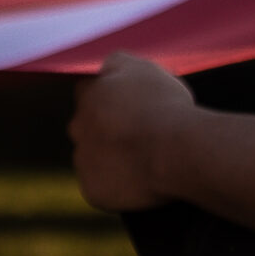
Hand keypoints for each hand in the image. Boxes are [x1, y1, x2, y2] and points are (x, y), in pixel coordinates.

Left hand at [71, 52, 195, 211]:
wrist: (177, 149)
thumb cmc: (166, 106)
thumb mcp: (143, 68)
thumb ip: (118, 64)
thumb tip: (107, 69)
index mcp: (86, 95)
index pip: (90, 95)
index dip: (113, 103)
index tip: (135, 112)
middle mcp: (77, 126)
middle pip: (89, 130)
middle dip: (110, 134)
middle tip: (142, 141)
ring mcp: (82, 160)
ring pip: (94, 162)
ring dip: (114, 162)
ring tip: (148, 165)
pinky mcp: (92, 190)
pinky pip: (102, 190)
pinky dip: (119, 190)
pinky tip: (142, 186)